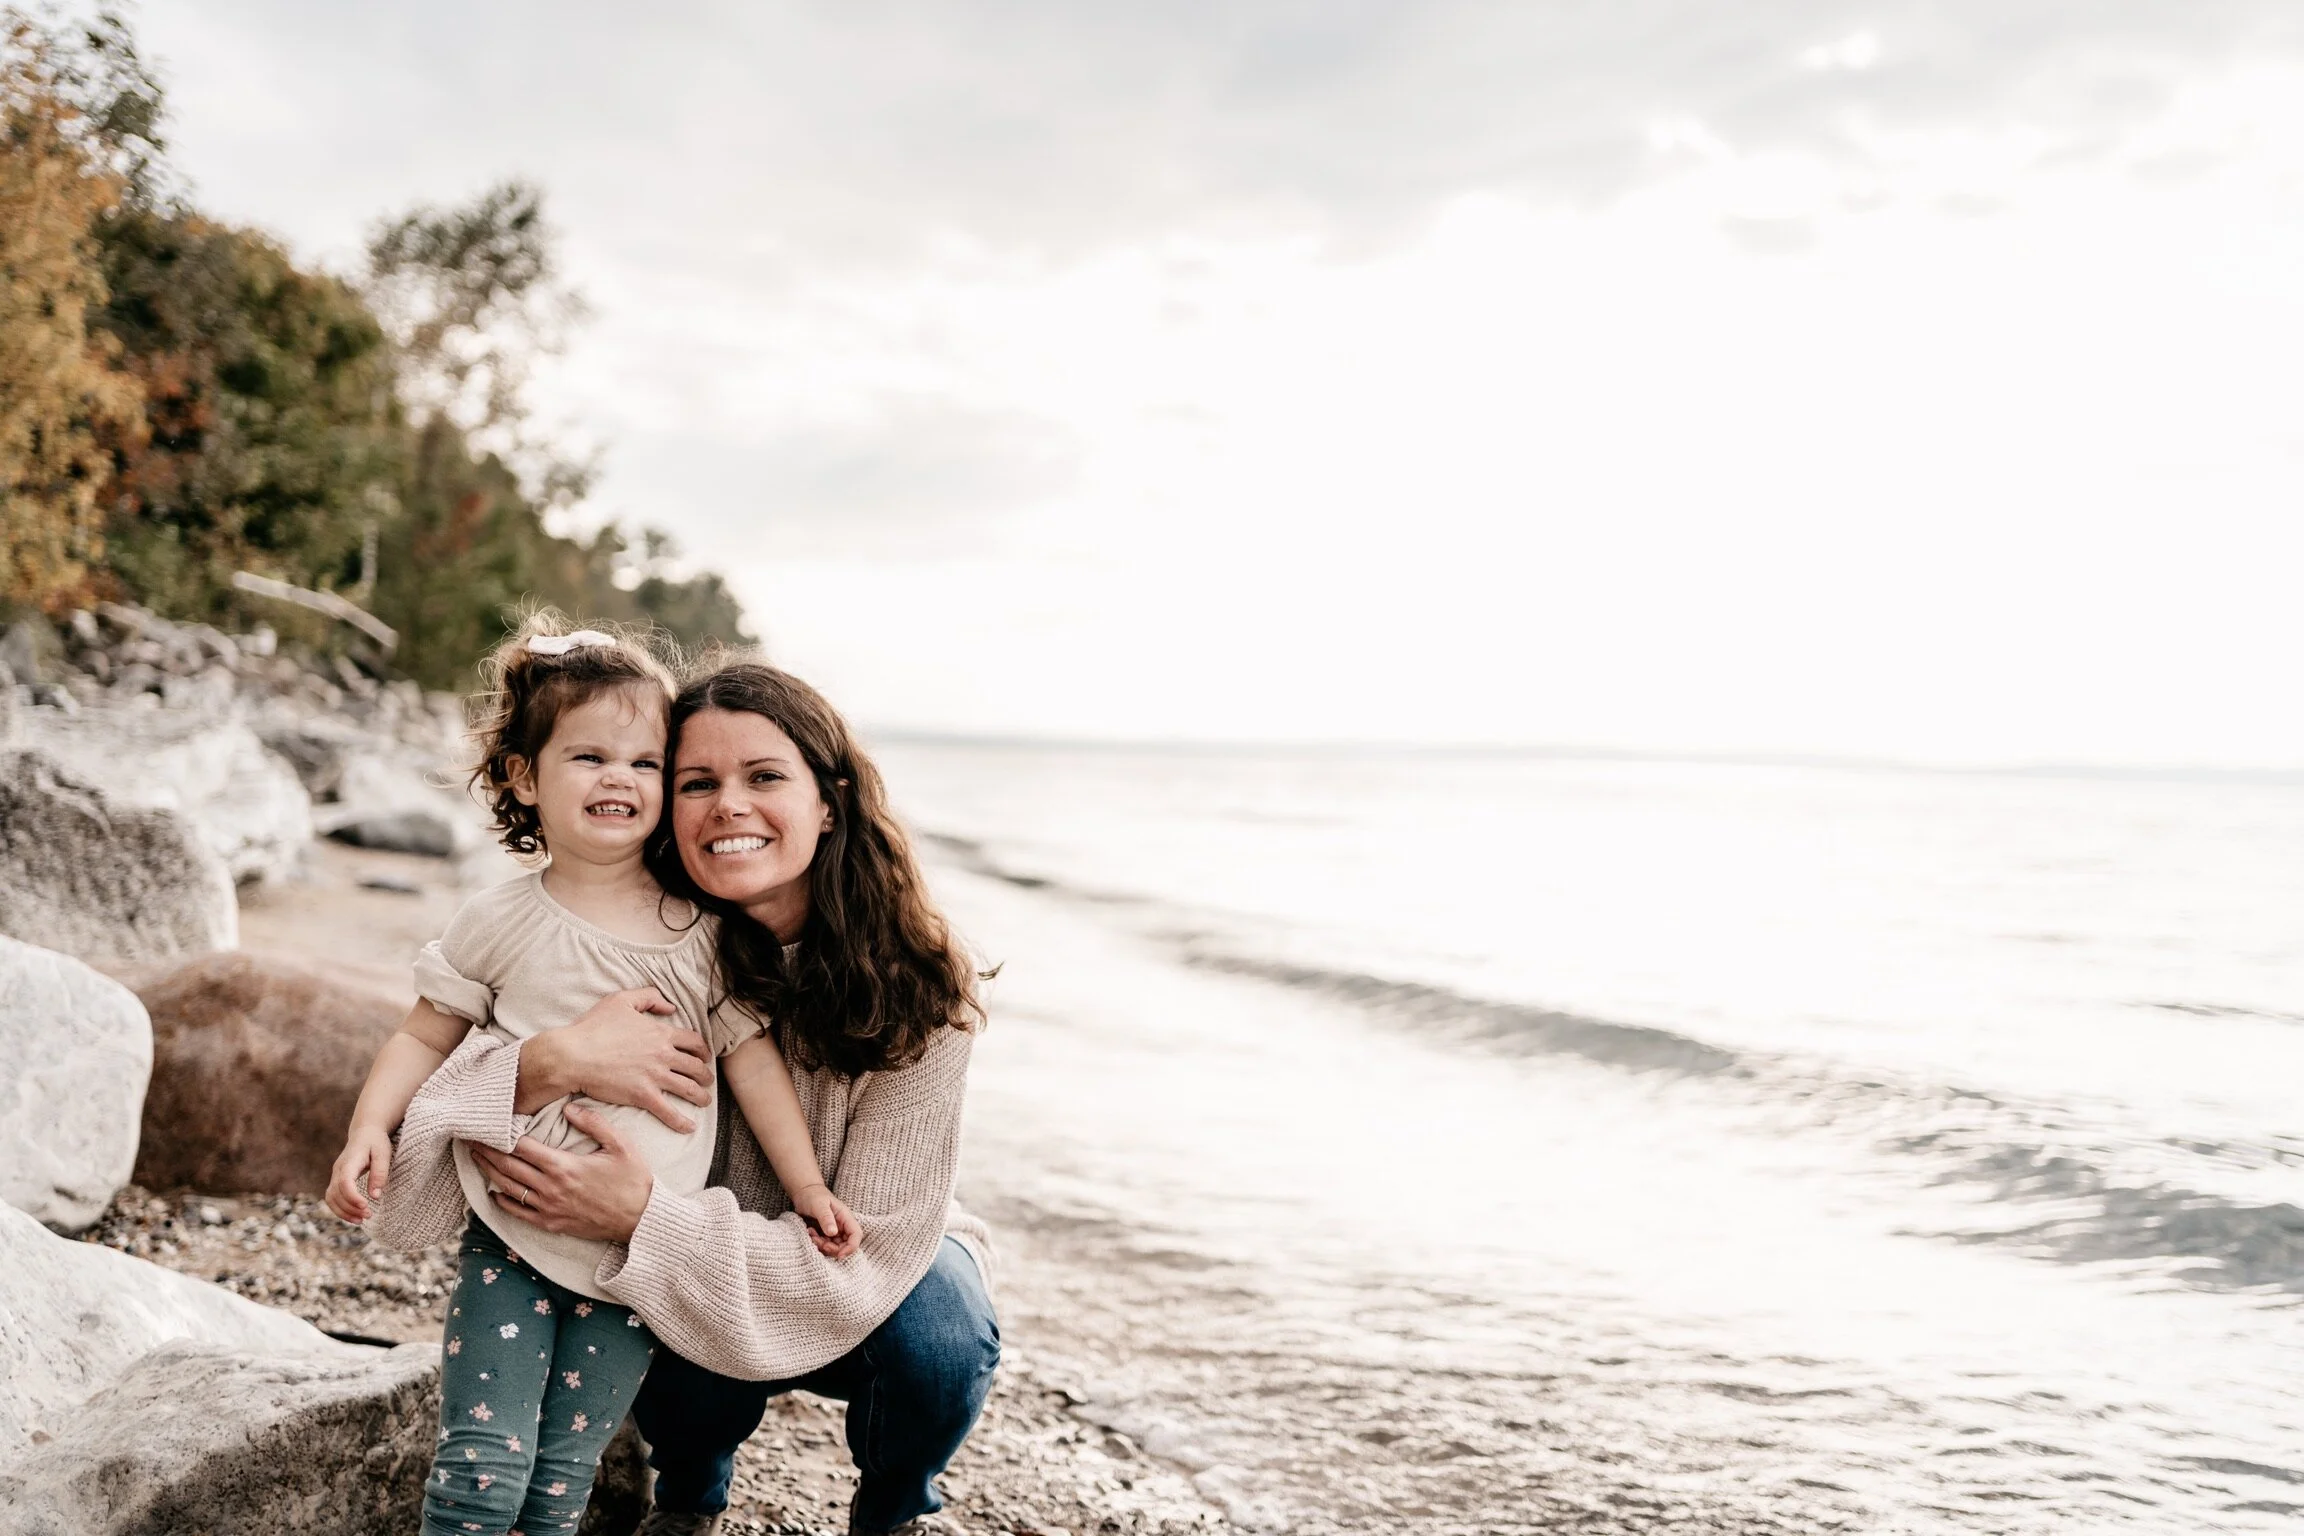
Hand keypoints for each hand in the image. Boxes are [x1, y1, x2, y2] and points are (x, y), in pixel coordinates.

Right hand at [325, 1126, 393, 1222]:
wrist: (365, 1133)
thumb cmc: (376, 1142)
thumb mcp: (383, 1153)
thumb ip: (380, 1173)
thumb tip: (375, 1196)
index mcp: (350, 1161)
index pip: (344, 1183)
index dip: (353, 1197)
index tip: (366, 1206)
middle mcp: (338, 1170)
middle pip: (336, 1193)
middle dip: (350, 1208)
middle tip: (369, 1216)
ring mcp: (335, 1176)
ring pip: (331, 1198)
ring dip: (344, 1212)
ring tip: (362, 1220)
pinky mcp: (336, 1181)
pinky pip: (332, 1199)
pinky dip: (340, 1210)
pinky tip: (354, 1217)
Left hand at [466, 1101, 653, 1242]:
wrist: (642, 1219)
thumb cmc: (634, 1180)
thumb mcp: (621, 1145)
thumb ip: (594, 1123)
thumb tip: (568, 1107)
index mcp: (563, 1166)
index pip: (521, 1147)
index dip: (499, 1135)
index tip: (485, 1125)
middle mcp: (550, 1188)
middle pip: (507, 1166)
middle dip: (486, 1151)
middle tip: (469, 1138)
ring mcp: (549, 1208)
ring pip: (508, 1188)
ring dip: (489, 1172)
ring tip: (476, 1158)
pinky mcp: (552, 1224)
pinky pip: (518, 1213)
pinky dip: (502, 1202)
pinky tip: (494, 1192)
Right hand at [521, 987, 713, 1130]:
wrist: (573, 1055)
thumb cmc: (593, 1027)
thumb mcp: (621, 1000)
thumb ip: (649, 997)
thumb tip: (671, 1007)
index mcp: (660, 1033)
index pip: (694, 1041)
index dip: (702, 1050)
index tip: (704, 1057)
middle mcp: (663, 1054)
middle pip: (696, 1066)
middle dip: (705, 1075)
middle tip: (707, 1081)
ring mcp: (655, 1076)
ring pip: (688, 1088)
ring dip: (701, 1096)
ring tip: (704, 1101)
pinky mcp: (643, 1095)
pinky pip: (668, 1111)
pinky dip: (681, 1121)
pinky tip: (689, 1127)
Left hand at [790, 1183, 859, 1259]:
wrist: (804, 1193)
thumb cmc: (813, 1196)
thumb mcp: (819, 1205)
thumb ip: (826, 1218)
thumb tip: (833, 1233)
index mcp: (845, 1218)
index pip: (856, 1235)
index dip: (851, 1247)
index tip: (839, 1255)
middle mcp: (842, 1226)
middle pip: (845, 1245)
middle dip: (832, 1248)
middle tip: (818, 1241)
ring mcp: (834, 1231)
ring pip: (834, 1247)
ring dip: (822, 1245)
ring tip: (811, 1233)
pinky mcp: (825, 1235)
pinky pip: (824, 1245)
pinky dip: (817, 1243)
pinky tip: (810, 1232)